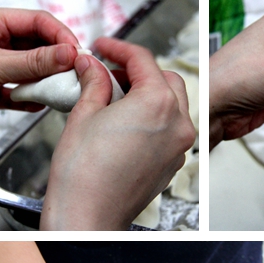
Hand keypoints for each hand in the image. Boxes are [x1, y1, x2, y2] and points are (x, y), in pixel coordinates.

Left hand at [0, 7, 78, 145]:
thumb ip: (34, 62)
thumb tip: (68, 54)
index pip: (38, 21)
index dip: (61, 36)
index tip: (78, 55)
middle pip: (38, 47)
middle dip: (57, 62)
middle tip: (74, 76)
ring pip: (31, 70)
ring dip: (45, 81)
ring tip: (60, 92)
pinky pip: (21, 91)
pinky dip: (31, 98)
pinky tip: (40, 105)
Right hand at [40, 37, 195, 230]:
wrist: (89, 215)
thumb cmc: (84, 174)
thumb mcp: (84, 114)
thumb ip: (94, 83)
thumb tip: (93, 67)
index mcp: (158, 103)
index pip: (143, 60)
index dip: (119, 48)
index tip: (104, 48)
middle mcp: (177, 124)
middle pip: (166, 80)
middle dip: (139, 71)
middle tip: (110, 73)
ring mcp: (179, 147)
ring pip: (174, 105)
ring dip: (150, 94)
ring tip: (117, 98)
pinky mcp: (173, 164)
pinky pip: (171, 130)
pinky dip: (155, 119)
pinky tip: (128, 123)